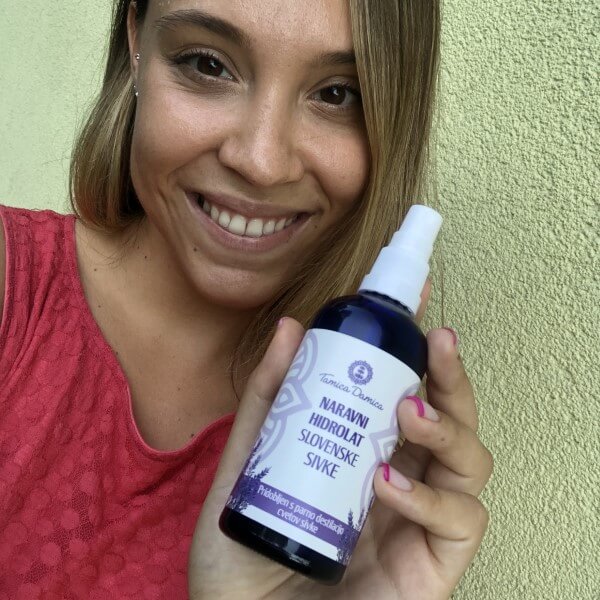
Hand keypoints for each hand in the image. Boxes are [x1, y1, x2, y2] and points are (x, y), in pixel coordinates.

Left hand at [188, 281, 492, 598]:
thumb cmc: (246, 549)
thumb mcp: (248, 462)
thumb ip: (271, 400)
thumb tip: (290, 328)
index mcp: (366, 453)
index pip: (408, 394)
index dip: (420, 350)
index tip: (418, 304)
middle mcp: (403, 481)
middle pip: (454, 421)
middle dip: (452, 377)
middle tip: (436, 341)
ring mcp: (420, 523)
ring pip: (472, 463)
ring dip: (447, 427)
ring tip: (408, 410)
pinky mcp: (432, 567)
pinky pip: (460, 522)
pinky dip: (427, 496)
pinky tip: (386, 480)